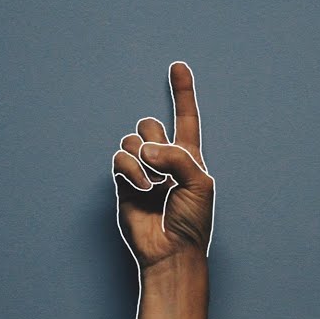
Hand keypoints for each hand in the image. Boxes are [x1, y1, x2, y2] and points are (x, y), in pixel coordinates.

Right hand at [111, 62, 214, 270]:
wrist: (171, 252)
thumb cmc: (192, 220)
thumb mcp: (199, 182)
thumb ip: (176, 157)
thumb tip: (144, 149)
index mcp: (189, 156)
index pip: (186, 117)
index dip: (182, 92)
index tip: (178, 66)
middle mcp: (164, 159)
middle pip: (150, 124)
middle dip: (155, 137)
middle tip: (163, 165)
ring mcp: (142, 171)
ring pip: (132, 139)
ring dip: (142, 157)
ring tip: (154, 184)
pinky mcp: (124, 183)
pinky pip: (120, 159)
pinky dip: (132, 170)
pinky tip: (144, 189)